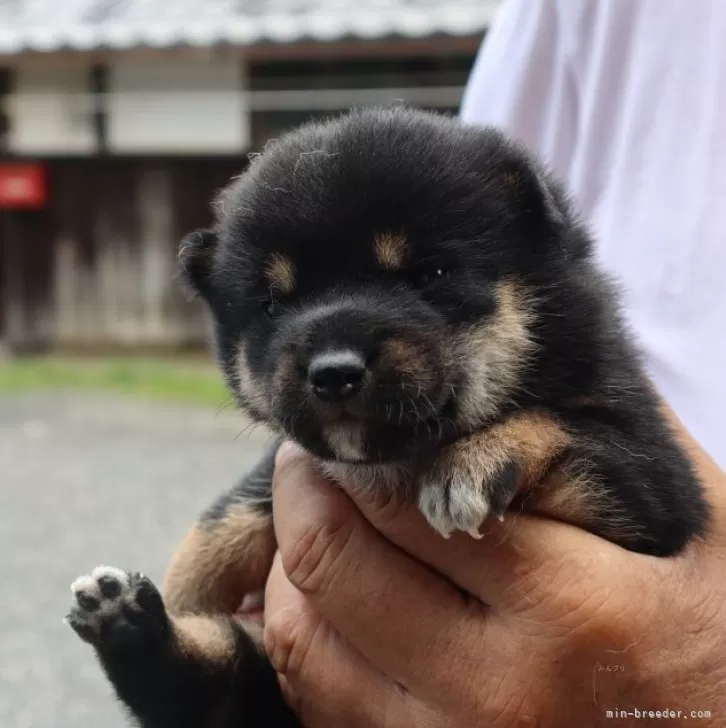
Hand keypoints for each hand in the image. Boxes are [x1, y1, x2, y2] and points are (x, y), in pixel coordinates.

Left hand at [264, 415, 725, 726]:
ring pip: (306, 643)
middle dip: (301, 496)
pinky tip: (327, 597)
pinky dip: (304, 637)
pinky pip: (320, 704)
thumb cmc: (715, 625)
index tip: (347, 432)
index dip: (356, 455)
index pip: (407, 502)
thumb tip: (487, 382)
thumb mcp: (687, 517)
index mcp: (573, 607)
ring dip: (290, 565)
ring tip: (308, 523)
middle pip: (336, 569)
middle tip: (307, 462)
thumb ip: (580, 442)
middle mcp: (501, 695)